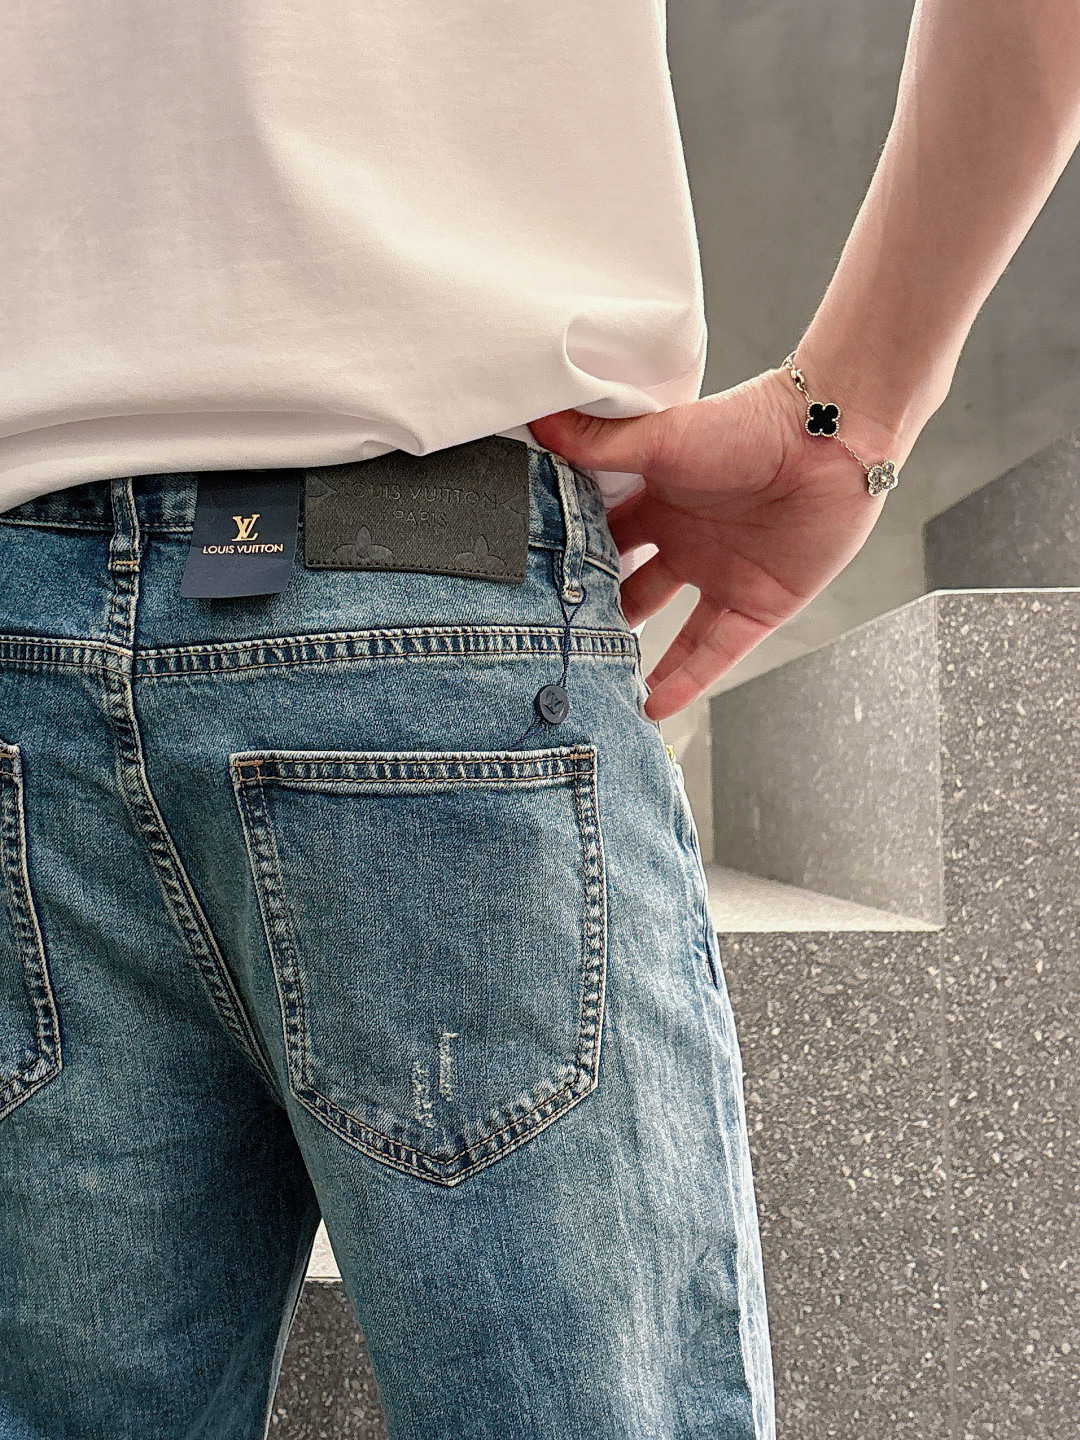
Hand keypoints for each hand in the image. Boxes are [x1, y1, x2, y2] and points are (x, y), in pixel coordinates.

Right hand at [528, 367, 911, 721]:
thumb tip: (535, 420)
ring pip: (669, 629)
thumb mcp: (660, 438)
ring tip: (597, 688)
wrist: (831, 443)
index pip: (601, 536)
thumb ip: (597, 442)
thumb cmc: (748, 426)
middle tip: (553, 643)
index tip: (527, 587)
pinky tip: (651, 707)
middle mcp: (686, 540)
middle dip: (597, 613)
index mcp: (657, 498)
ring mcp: (721, 575)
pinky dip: (686, 681)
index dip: (570, 559)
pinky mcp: (758, 604)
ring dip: (637, 658)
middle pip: (630, 588)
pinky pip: (715, 653)